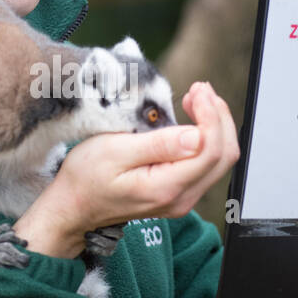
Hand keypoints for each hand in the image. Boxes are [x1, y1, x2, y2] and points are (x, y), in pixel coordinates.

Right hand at [49, 81, 239, 236]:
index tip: (198, 91)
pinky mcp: (179, 193)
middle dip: (218, 116)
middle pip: (224, 156)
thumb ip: (158, 145)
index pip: (210, 150)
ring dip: (214, 125)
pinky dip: (206, 138)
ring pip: (219, 160)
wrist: (73, 208)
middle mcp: (182, 198)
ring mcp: (182, 198)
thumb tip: (196, 136)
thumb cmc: (86, 178)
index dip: (212, 115)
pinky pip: (206, 165)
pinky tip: (192, 120)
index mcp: (167, 188)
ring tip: (196, 99)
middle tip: (200, 89)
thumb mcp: (114, 152)